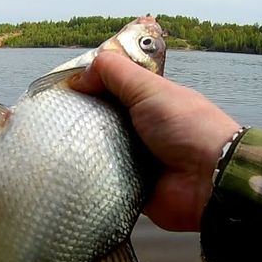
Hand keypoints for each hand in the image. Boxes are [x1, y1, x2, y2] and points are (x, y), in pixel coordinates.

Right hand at [69, 51, 240, 231]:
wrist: (210, 182)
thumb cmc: (186, 127)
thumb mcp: (150, 88)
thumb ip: (115, 72)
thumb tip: (78, 75)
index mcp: (149, 101)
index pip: (111, 89)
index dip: (89, 86)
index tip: (61, 87)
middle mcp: (141, 129)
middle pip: (100, 120)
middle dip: (79, 119)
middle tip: (52, 117)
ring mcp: (135, 160)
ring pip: (96, 151)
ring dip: (81, 149)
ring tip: (53, 144)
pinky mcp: (129, 189)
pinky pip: (101, 181)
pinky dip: (89, 177)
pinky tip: (66, 171)